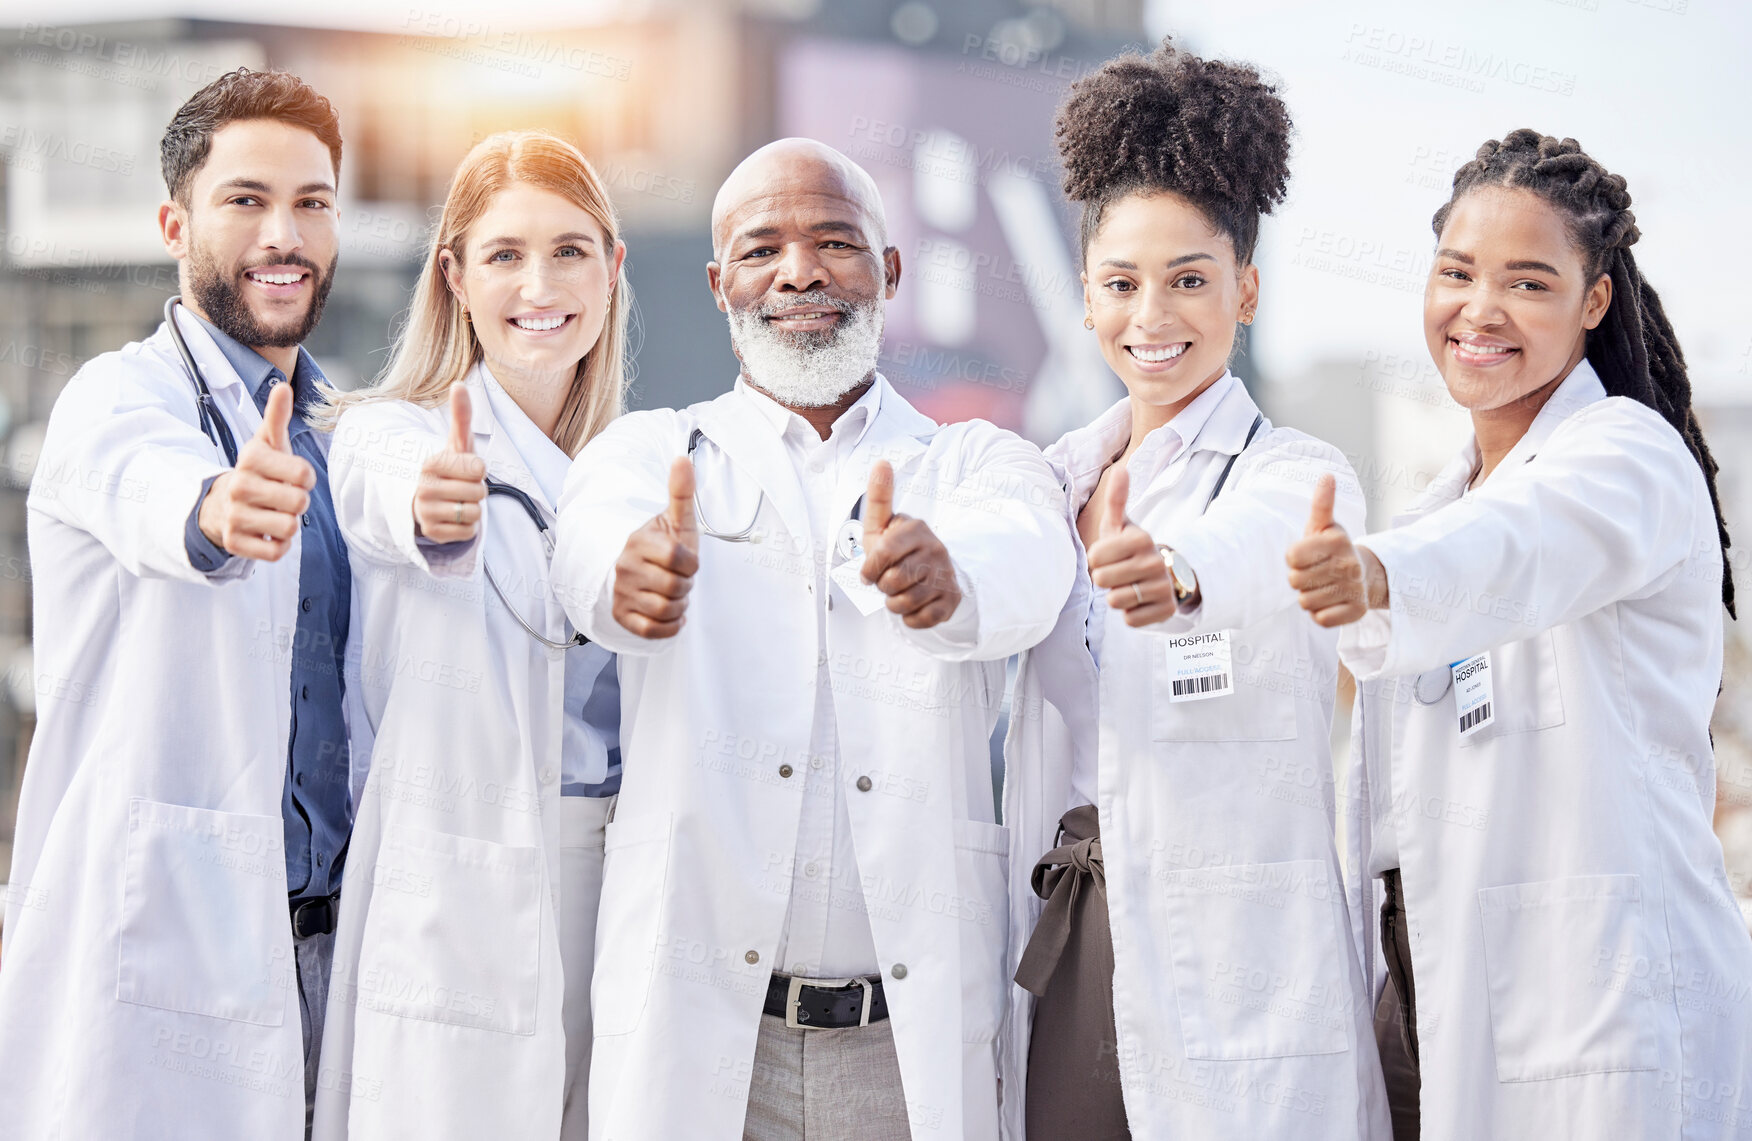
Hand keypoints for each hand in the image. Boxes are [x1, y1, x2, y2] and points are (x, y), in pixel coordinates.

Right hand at [198, 382, 315, 561]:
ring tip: (274, 513)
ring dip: (289, 524)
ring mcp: (235, 516)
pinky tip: (268, 532)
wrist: (221, 504)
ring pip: (290, 528)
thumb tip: (282, 386)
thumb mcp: (266, 443)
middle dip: (298, 501)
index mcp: (251, 459)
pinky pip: (277, 552)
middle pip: (299, 503)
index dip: (305, 477)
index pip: (305, 475)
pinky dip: (279, 545)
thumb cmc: (257, 471)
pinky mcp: (235, 544)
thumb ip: (276, 417)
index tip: (292, 475)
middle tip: (282, 496)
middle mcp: (239, 486)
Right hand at [412, 383, 487, 543]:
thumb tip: (459, 385)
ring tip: (459, 501)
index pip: (477, 468)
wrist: (431, 498)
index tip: (466, 468)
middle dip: (477, 490)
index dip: (478, 470)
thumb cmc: (451, 468)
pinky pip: (469, 531)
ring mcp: (425, 513)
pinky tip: (455, 517)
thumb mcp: (458, 443)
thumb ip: (461, 416)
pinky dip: (468, 526)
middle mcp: (422, 488)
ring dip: (474, 509)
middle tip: (462, 487)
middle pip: (478, 493)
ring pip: (474, 514)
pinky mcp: (432, 534)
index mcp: (430, 463)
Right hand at [611, 457, 698, 637]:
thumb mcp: (675, 520)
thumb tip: (683, 459)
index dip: (691, 563)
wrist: (637, 570)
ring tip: (673, 594)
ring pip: (665, 609)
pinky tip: (669, 613)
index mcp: (639, 542)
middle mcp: (626, 567)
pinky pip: (652, 630)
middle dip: (686, 586)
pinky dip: (668, 626)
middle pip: (675, 587)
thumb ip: (681, 492)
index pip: (679, 558)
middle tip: (679, 580)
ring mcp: (621, 593)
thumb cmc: (663, 545)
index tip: (687, 561)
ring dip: (678, 606)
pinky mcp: (622, 616)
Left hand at [859, 460, 962, 628]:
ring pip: (903, 603)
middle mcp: (935, 549)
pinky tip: (914, 603)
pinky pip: (919, 620)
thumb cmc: (899, 550)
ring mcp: (946, 575)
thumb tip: (882, 462)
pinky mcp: (951, 600)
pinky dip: (910, 617)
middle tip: (888, 580)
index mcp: (916, 529)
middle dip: (882, 587)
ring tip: (900, 591)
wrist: (935, 572)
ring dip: (894, 603)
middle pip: (891, 582)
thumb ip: (879, 497)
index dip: (869, 568)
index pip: (882, 553)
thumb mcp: (883, 525)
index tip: (869, 571)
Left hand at [1086, 466, 1179, 626]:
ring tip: (1129, 586)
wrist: (1163, 574)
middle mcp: (1155, 562)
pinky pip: (1130, 620)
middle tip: (1119, 572)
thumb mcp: (1120, 525)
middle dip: (1105, 579)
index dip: (1096, 560)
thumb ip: (1116, 500)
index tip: (1109, 556)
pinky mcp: (1166, 610)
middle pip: (1102, 581)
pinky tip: (1140, 601)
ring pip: (1116, 602)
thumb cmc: (1130, 548)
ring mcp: (1163, 587)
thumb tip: (1120, 469)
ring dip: (1116, 597)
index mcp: (1141, 538)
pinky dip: (1130, 613)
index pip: (1094, 557)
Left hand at [1286, 473, 1382, 625]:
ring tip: (1324, 586)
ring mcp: (1355, 589)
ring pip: (1305, 601)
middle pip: (1295, 581)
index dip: (1293, 558)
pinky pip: (1320, 619)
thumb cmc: (1333, 549)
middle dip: (1299, 578)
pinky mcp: (1356, 612)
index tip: (1308, 555)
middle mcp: (1349, 565)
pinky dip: (1320, 613)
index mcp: (1337, 541)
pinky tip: (1330, 601)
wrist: (1364, 576)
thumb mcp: (1323, 525)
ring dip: (1309, 596)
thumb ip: (1321, 503)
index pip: (1290, 557)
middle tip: (1316, 572)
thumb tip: (1327, 476)